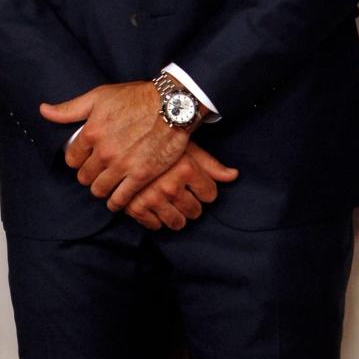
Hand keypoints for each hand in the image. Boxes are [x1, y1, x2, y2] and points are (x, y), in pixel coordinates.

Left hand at [40, 81, 189, 208]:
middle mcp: (104, 151)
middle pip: (84, 176)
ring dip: (100, 189)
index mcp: (91, 131)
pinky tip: (117, 198)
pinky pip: (120, 199)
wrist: (172, 105)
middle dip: (88, 174)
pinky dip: (116, 202)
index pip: (72, 158)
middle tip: (96, 171)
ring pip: (99, 190)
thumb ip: (70, 108)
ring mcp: (122, 165)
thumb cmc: (136, 97)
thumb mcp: (100, 96)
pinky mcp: (141, 175)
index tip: (84, 159)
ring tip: (106, 183)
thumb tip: (43, 110)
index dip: (77, 159)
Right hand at [124, 142, 238, 231]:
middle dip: (192, 205)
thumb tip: (234, 175)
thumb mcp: (187, 147)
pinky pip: (153, 225)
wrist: (124, 133)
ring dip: (177, 216)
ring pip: (176, 222)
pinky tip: (155, 207)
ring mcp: (151, 197)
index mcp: (186, 168)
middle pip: (195, 211)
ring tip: (171, 203)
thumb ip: (211, 164)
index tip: (197, 184)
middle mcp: (170, 185)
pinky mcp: (134, 206)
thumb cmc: (160, 139)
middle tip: (183, 195)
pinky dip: (156, 220)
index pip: (210, 195)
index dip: (205, 190)